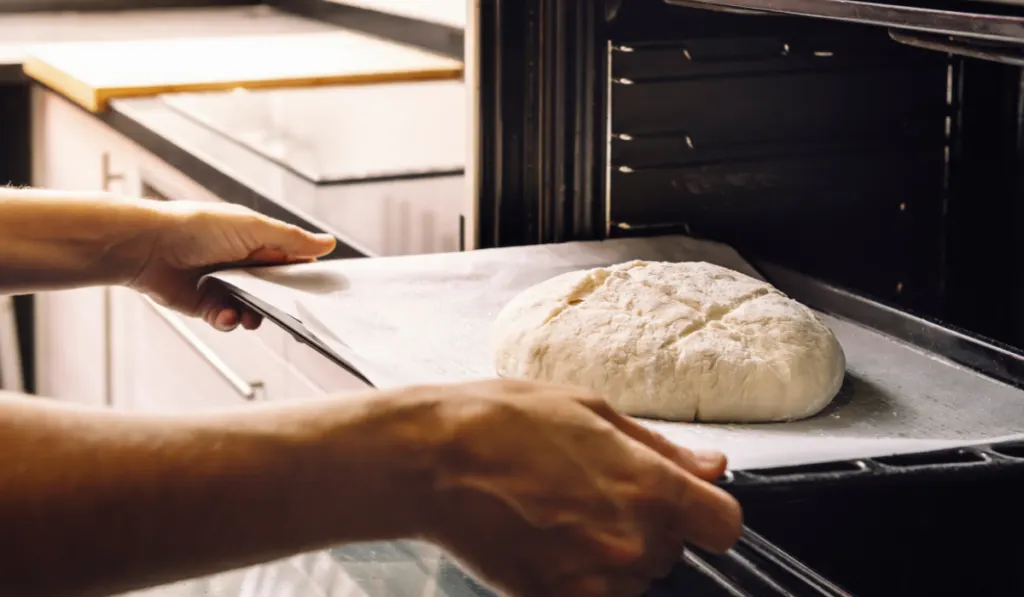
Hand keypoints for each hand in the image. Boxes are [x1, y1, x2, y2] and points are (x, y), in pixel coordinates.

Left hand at [129, 201, 334, 330]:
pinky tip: (226, 313)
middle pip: (274, 290)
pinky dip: (229, 320)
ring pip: (253, 309)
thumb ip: (292, 240)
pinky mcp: (205, 304)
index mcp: (256, 241)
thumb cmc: (197, 227)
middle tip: (284, 308)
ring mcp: (224, 285)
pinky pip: (227, 319)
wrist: (148, 246)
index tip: (316, 290)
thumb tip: (328, 242)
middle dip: (279, 302)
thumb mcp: (254, 228)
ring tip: (249, 315)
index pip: (291, 261)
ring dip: (254, 316)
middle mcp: (242, 264)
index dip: (303, 275)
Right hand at [423, 380, 742, 596]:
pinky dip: (582, 574)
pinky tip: (548, 536)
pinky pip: (595, 596)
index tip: (689, 502)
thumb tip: (712, 467)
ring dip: (617, 552)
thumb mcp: (590, 410)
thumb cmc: (504, 421)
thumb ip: (660, 448)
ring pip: (636, 577)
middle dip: (651, 523)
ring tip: (565, 509)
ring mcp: (590, 579)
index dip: (709, 511)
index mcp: (647, 487)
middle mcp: (628, 542)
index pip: (724, 526)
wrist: (431, 461)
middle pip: (675, 550)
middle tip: (598, 487)